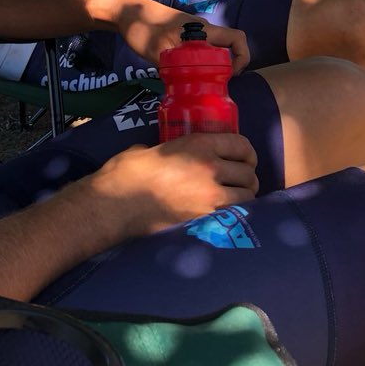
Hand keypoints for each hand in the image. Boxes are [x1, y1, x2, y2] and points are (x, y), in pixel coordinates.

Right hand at [90, 133, 258, 236]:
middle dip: (246, 177)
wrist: (116, 204)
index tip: (244, 159)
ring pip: (247, 196)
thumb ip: (173, 149)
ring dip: (244, 198)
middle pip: (248, 172)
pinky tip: (227, 216)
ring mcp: (210, 196)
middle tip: (238, 182)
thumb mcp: (154, 148)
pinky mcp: (206, 221)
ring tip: (235, 201)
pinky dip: (236, 216)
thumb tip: (172, 156)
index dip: (247, 153)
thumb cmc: (128, 172)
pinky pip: (235, 217)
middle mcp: (211, 167)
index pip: (241, 144)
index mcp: (199, 144)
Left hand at [111, 0, 248, 72]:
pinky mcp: (178, 34)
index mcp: (203, 30)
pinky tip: (179, 74)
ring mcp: (189, 31)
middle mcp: (201, 29)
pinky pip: (196, 49)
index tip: (231, 73)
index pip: (237, 38)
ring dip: (208, 65)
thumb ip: (177, 68)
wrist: (124, 10)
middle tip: (211, 84)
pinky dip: (195, 62)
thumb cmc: (144, 27)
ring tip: (194, 82)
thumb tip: (189, 89)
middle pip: (225, 47)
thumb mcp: (159, 52)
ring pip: (209, 49)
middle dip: (225, 66)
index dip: (242, 56)